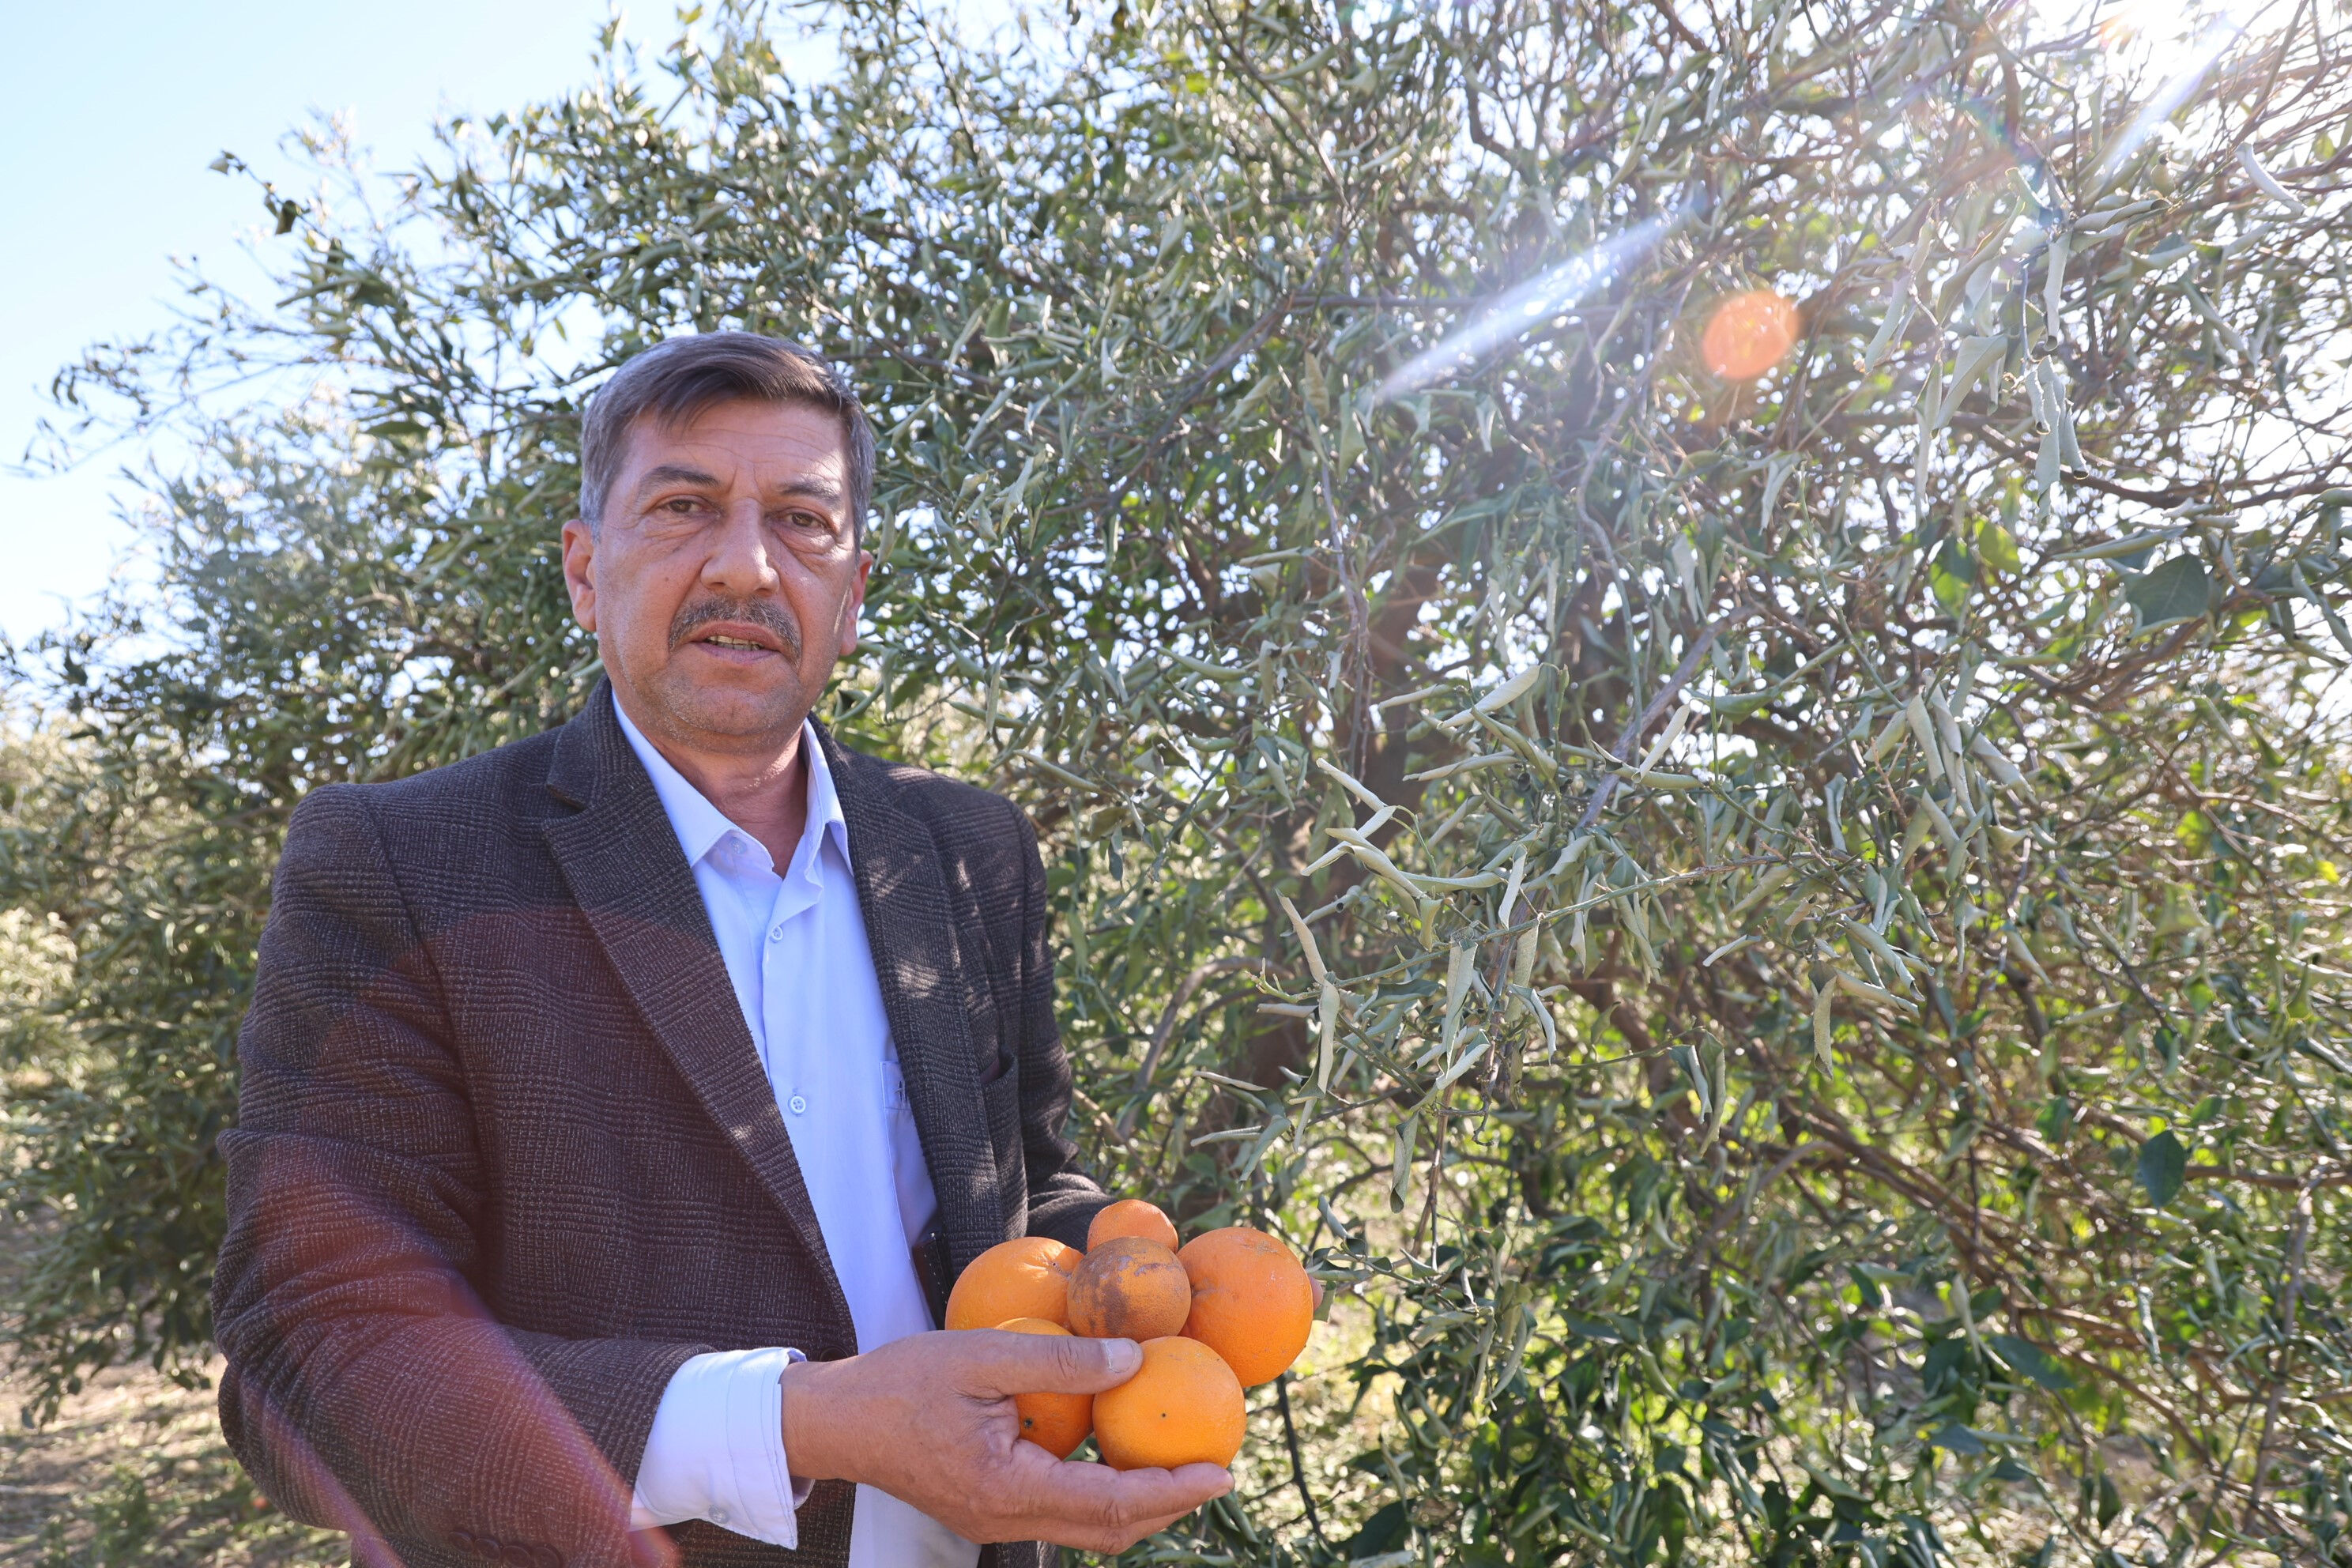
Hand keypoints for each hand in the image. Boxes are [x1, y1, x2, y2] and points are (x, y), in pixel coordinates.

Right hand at [778, 1328, 1231, 1550]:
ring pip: (1086, 1529)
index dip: (1172, 1491)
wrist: (838, 1421)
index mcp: (1007, 1489)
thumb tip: (1135, 1359)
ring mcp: (995, 1522)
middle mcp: (1005, 1521)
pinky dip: (1102, 1493)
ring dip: (1139, 1503)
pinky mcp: (989, 1511)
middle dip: (1169, 1507)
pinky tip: (1119, 1456)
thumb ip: (1061, 1360)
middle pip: (1108, 1531)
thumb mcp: (984, 1353)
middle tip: (1216, 1471)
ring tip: (1180, 1466)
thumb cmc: (902, 1381)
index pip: (1110, 1503)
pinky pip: (1060, 1512)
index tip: (1221, 1472)